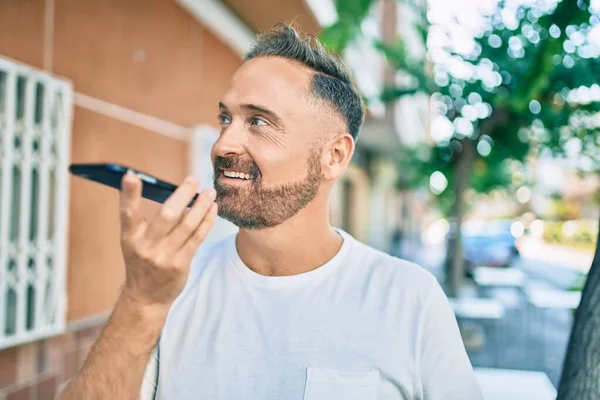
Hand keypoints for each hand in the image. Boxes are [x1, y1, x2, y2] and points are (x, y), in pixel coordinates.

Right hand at [118, 173, 217, 306]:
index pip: (127, 213)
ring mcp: (163, 257)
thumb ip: (150, 220)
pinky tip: (213, 209)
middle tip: (194, 178)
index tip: (131, 175)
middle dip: (182, 194)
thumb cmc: (142, 259)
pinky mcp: (180, 265)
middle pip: (167, 215)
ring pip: (187, 225)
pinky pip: (197, 238)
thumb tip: (179, 194)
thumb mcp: (135, 241)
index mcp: (130, 237)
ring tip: (210, 192)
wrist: (146, 296)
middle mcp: (145, 246)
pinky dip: (206, 221)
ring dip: (201, 206)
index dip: (128, 194)